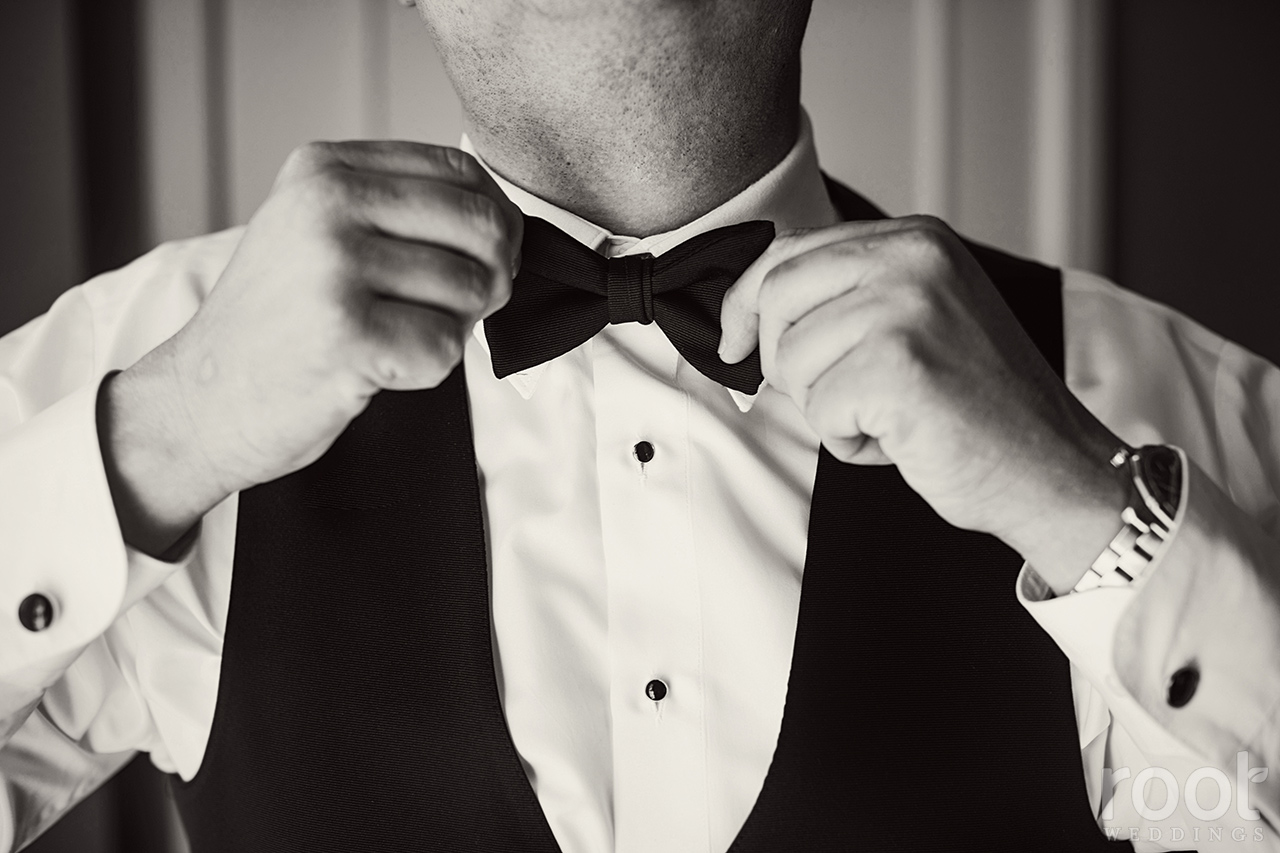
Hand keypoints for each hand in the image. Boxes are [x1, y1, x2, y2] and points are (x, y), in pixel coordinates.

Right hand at [101, 141, 520, 555]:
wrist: (204, 401)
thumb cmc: (280, 325)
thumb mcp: (318, 232)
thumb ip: (398, 209)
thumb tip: (506, 226)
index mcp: (326, 168)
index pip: (461, 170)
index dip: (494, 219)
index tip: (483, 259)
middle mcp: (327, 203)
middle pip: (482, 226)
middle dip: (494, 275)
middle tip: (461, 309)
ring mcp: (334, 267)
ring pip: (473, 289)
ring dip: (455, 327)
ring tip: (399, 337)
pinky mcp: (347, 335)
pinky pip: (445, 347)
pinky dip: (427, 370)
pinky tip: (380, 369)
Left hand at [718, 216, 1127, 591]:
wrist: (1053, 467)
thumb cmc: (980, 408)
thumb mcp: (918, 319)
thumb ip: (849, 296)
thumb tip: (750, 312)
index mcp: (915, 239)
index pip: (788, 253)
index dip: (746, 303)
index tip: (733, 342)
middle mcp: (912, 258)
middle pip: (775, 298)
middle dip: (786, 362)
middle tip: (841, 397)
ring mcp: (906, 308)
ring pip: (791, 362)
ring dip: (829, 409)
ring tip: (894, 416)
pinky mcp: (897, 366)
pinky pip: (820, 410)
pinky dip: (851, 441)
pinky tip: (903, 438)